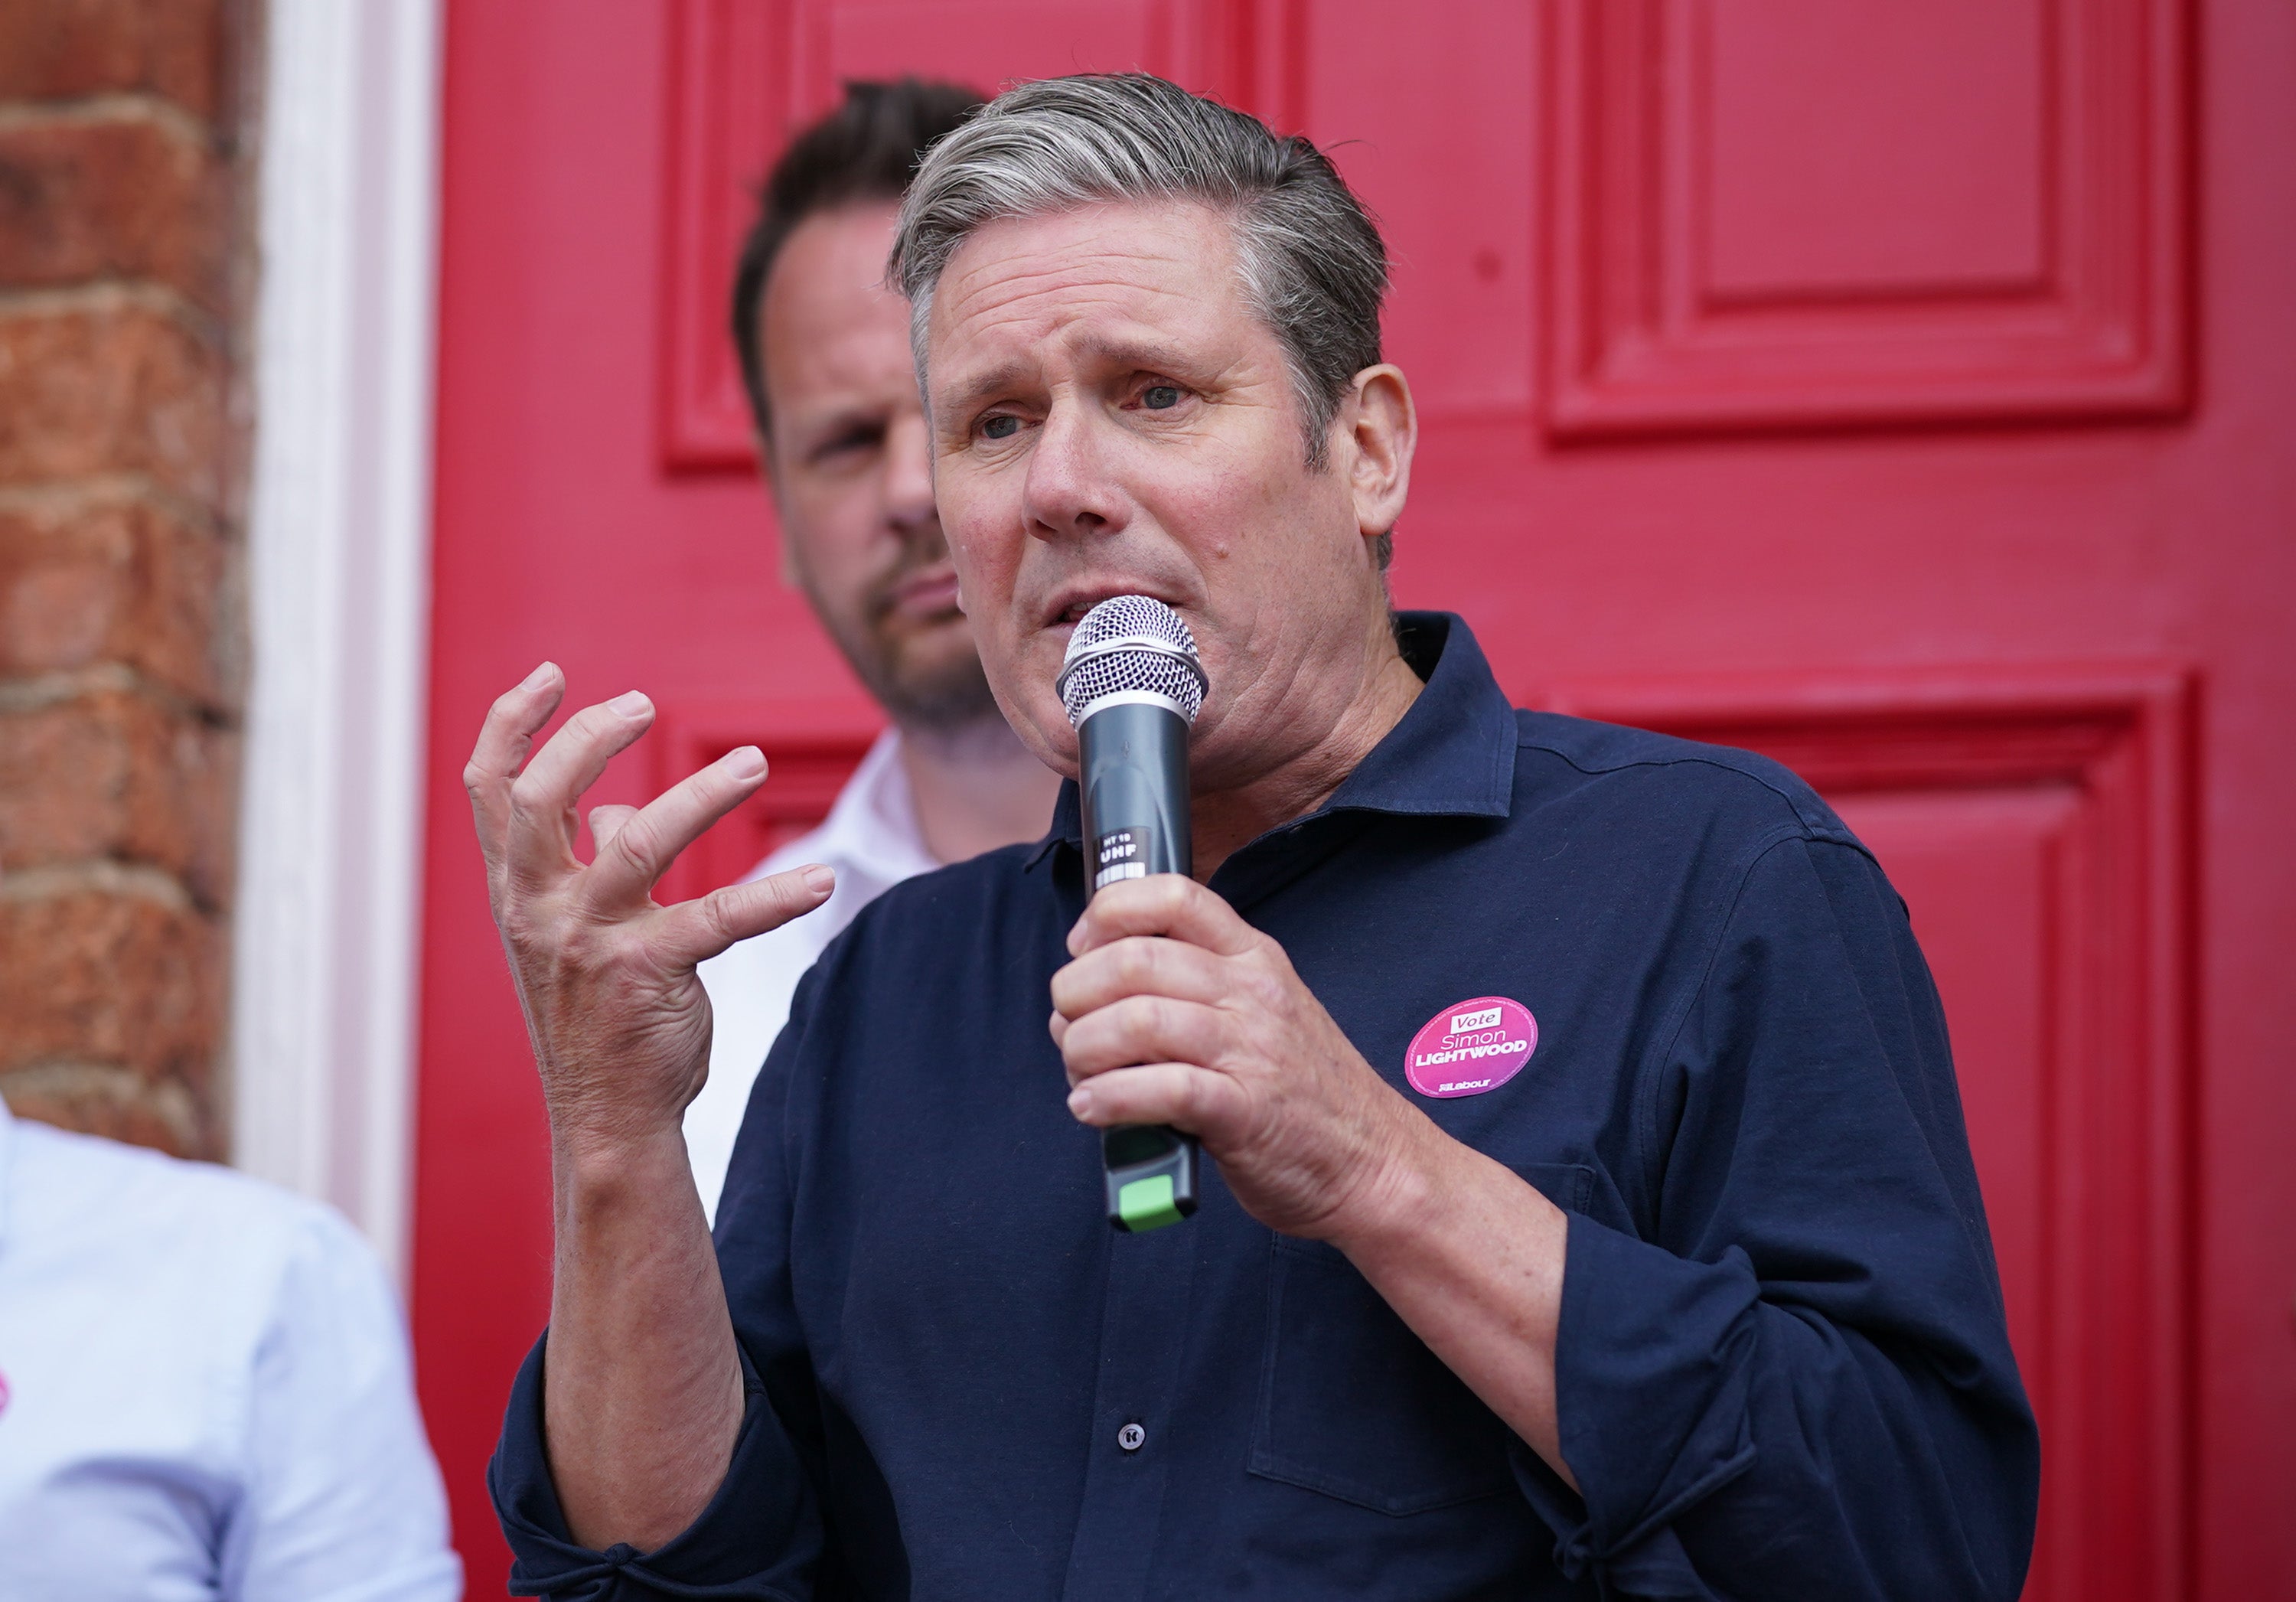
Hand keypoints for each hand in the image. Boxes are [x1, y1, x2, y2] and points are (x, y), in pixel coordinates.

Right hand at [465, 663, 834, 1158]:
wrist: (607, 1117)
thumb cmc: (595, 1014)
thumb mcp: (571, 933)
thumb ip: (585, 865)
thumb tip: (612, 810)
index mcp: (516, 889)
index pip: (490, 790)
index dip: (513, 723)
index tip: (552, 674)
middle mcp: (538, 908)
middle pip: (537, 798)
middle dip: (588, 738)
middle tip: (645, 705)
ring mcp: (589, 942)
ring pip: (635, 841)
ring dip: (699, 794)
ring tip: (751, 762)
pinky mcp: (649, 975)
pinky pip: (720, 918)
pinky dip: (776, 896)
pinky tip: (822, 880)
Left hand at [1048, 874, 1431, 1240]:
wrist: (1373, 1162)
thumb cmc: (1303, 1092)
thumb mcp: (1263, 1009)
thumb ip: (1196, 985)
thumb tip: (1098, 982)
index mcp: (1253, 958)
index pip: (1173, 895)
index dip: (1107, 913)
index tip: (1081, 949)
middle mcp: (1251, 994)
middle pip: (1135, 959)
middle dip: (1077, 993)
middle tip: (1070, 1028)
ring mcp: (1251, 1052)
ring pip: (1139, 1020)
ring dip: (1084, 1049)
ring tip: (1080, 1074)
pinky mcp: (1245, 1113)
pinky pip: (1161, 1089)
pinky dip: (1109, 1098)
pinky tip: (1092, 1108)